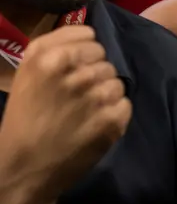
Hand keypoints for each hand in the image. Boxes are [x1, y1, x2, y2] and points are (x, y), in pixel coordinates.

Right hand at [0, 26, 131, 203]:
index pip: (90, 37)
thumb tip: (90, 34)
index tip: (73, 69)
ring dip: (106, 95)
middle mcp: (75, 72)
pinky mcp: (112, 120)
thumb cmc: (23, 118)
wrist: (22, 169)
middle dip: (94, 75)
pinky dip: (115, 115)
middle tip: (77, 97)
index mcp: (50, 56)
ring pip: (117, 82)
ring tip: (85, 113)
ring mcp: (96, 96)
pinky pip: (125, 104)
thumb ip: (56, 46)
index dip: (84, 53)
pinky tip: (95, 125)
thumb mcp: (27, 72)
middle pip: (105, 60)